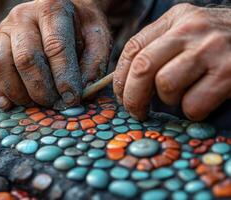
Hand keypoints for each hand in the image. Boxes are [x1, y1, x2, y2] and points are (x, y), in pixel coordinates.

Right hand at [0, 0, 110, 109]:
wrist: (57, 12)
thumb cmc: (79, 26)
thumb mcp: (97, 36)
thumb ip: (93, 62)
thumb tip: (81, 92)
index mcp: (51, 8)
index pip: (55, 47)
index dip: (63, 77)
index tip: (71, 99)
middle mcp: (22, 17)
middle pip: (25, 59)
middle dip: (41, 89)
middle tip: (54, 103)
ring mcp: (2, 31)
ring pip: (0, 66)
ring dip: (18, 93)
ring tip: (35, 103)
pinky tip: (9, 104)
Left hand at [113, 3, 230, 120]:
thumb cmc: (220, 41)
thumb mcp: (189, 31)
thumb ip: (159, 47)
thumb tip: (126, 82)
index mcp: (176, 18)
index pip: (133, 48)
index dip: (120, 78)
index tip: (121, 96)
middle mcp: (191, 29)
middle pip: (143, 68)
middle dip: (132, 97)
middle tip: (136, 111)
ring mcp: (211, 49)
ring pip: (166, 85)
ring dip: (168, 101)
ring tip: (179, 98)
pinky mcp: (229, 72)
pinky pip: (192, 103)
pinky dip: (191, 110)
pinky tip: (200, 103)